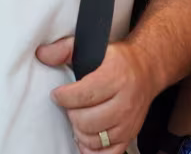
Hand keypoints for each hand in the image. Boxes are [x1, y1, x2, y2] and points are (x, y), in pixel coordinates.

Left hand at [37, 36, 156, 153]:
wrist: (147, 69)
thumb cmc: (119, 60)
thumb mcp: (96, 48)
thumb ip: (66, 50)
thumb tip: (43, 54)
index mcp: (115, 77)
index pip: (81, 96)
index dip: (63, 97)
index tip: (58, 94)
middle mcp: (125, 101)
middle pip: (85, 121)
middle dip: (71, 113)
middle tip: (72, 105)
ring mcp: (128, 122)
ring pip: (94, 139)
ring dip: (80, 131)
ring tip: (80, 117)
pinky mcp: (130, 135)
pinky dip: (93, 150)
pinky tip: (87, 137)